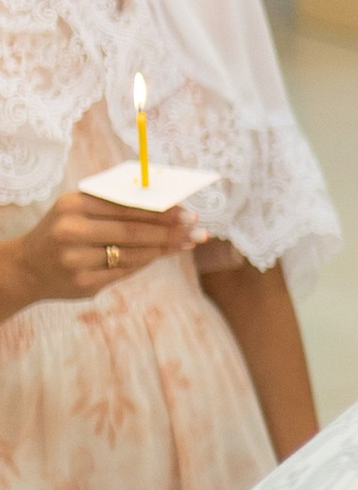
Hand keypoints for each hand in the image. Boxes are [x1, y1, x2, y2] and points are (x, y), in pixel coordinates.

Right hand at [0, 184, 194, 319]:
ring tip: (188, 242)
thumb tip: (164, 207)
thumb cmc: (63, 231)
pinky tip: (163, 255)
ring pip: (133, 254)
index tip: (187, 211)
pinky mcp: (84, 284)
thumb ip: (112, 206)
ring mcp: (77, 260)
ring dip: (165, 248)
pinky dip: (146, 262)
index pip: (126, 206)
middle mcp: (72, 231)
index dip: (160, 210)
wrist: (27, 268)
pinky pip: (125, 271)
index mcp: (73, 205)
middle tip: (198, 229)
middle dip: (170, 231)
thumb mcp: (77, 210)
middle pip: (133, 231)